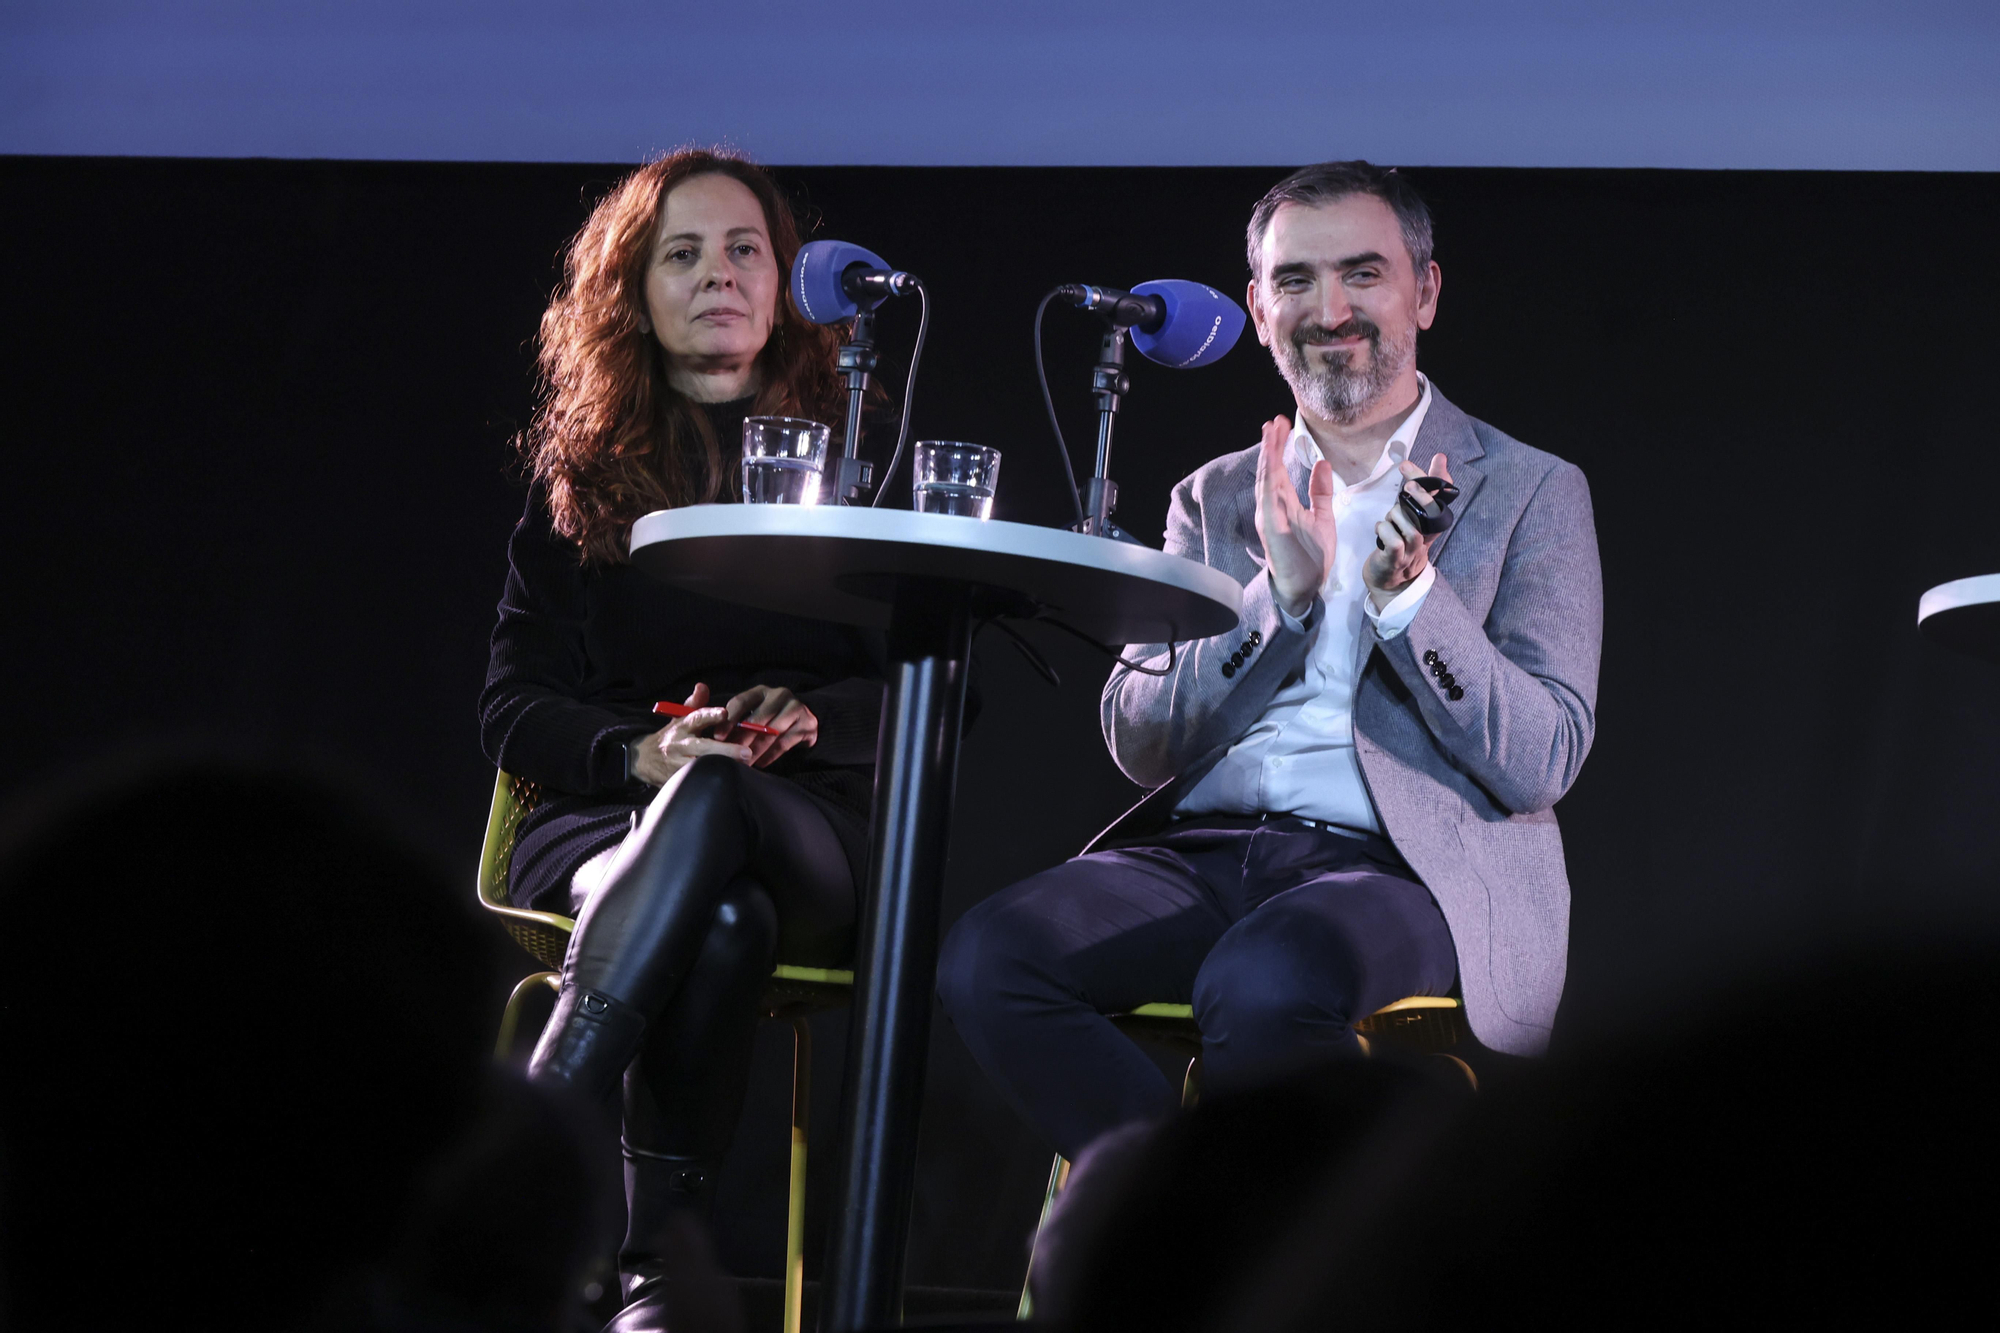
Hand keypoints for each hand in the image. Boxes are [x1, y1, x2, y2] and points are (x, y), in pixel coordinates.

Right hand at [628, 683, 750, 786]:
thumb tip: (702, 686)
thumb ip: (694, 704)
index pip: (696, 717)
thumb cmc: (670, 737)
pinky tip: (728, 780)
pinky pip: (696, 781)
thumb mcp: (679, 718)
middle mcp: (680, 744)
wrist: (643, 759)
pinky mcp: (677, 780)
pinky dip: (711, 781)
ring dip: (721, 767)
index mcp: (682, 726)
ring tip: (743, 768)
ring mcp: (678, 764)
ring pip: (700, 766)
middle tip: (747, 752)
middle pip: (703, 747)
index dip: (710, 715)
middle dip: (725, 750)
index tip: (725, 713)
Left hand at [720, 684, 818, 768]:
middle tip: (731, 755)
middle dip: (742, 739)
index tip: (717, 737)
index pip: (741, 701)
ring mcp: (796, 708)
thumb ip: (736, 721)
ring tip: (745, 764)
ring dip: (756, 750)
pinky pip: (785, 743)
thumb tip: (716, 739)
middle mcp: (780, 695)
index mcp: (761, 691)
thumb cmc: (770, 719)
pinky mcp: (808, 723)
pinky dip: (771, 755)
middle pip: (758, 719)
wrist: (802, 721)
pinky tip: (761, 763)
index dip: (728, 720)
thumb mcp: (753, 713)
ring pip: (772, 733)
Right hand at [1253, 415, 1337, 617]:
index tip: (1283, 424)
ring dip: (1267, 456)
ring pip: (1265, 480)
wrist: (1306, 588)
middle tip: (1274, 421)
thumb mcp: (1322, 517)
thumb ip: (1320, 492)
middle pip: (1268, 470)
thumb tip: (1322, 463)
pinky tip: (1271, 464)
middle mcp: (1272, 507)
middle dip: (1270, 445)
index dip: (1279, 446)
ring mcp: (1269, 517)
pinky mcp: (1272, 528)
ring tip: (1269, 433)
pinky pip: (1268, 500)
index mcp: (1284, 503)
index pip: (1279, 469)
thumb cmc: (1311, 557)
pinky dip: (1268, 480)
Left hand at [1365, 454, 1451, 608]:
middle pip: (1432, 513)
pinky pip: (1394, 543)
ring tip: (1387, 519)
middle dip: (1422, 496)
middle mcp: (1425, 538)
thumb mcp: (1409, 516)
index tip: (1438, 458)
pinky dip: (1384, 531)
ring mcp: (1411, 551)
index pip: (1442, 498)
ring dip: (1396, 517)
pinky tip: (1379, 529)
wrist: (1388, 580)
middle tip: (1408, 485)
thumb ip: (1416, 493)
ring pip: (1411, 528)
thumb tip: (1431, 462)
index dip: (1441, 479)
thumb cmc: (1397, 542)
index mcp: (1430, 524)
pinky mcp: (1394, 561)